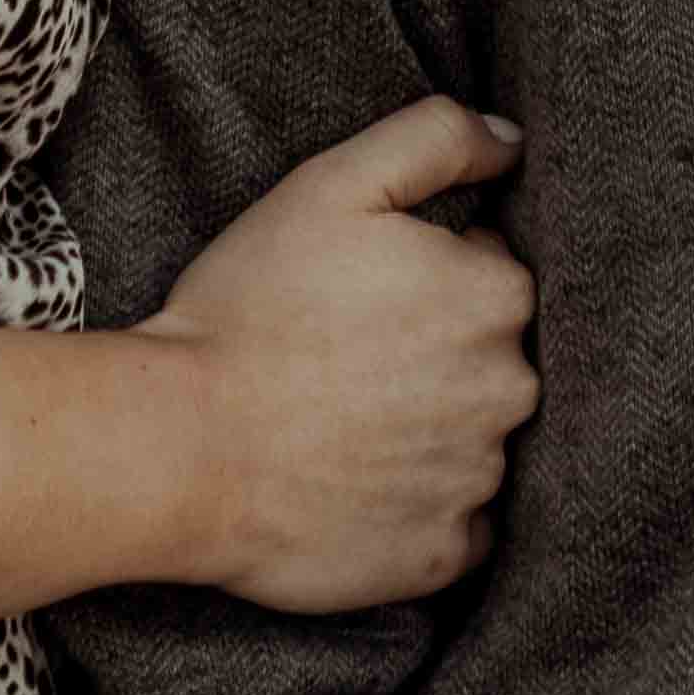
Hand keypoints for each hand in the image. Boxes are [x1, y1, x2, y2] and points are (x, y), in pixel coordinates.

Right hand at [137, 95, 539, 614]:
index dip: (428, 273)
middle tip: (348, 357)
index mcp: (496, 296)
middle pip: (495, 359)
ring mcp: (478, 481)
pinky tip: (358, 484)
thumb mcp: (333, 184)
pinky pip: (457, 525)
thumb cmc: (251, 307)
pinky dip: (420, 508)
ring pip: (476, 442)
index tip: (365, 292)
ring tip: (342, 422)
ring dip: (430, 432)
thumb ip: (436, 138)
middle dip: (440, 353)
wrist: (181, 446)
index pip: (493, 272)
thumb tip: (512, 142)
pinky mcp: (444, 556)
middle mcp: (509, 391)